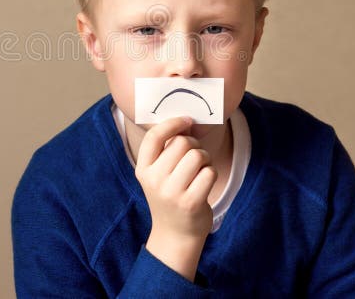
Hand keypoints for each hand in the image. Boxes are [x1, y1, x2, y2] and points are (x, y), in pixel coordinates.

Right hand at [134, 116, 217, 280]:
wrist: (175, 235)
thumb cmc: (170, 196)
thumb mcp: (157, 175)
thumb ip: (165, 151)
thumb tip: (185, 121)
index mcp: (143, 169)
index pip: (154, 137)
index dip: (172, 123)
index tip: (186, 120)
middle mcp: (154, 180)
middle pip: (182, 143)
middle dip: (195, 145)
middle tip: (195, 157)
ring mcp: (172, 192)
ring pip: (197, 155)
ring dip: (205, 159)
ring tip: (201, 170)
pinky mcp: (191, 202)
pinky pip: (209, 172)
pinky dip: (211, 173)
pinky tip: (205, 183)